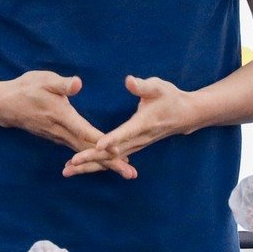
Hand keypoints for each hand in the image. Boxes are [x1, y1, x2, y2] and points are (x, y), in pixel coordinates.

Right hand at [0, 72, 134, 176]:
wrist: (6, 105)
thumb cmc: (26, 89)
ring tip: (123, 170)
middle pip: (91, 150)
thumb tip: (78, 83)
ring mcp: (59, 137)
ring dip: (104, 163)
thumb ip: (62, 84)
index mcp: (64, 117)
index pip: (88, 134)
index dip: (104, 144)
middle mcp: (62, 132)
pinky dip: (92, 159)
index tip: (121, 154)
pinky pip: (78, 151)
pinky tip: (101, 164)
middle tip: (131, 173)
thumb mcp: (44, 80)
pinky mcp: (57, 137)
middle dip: (111, 163)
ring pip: (85, 153)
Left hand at [63, 75, 199, 177]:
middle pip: (112, 153)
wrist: (184, 115)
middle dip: (91, 158)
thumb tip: (129, 81)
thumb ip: (142, 86)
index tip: (96, 145)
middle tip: (71, 164)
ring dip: (89, 166)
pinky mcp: (132, 147)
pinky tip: (80, 168)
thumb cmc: (169, 97)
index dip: (111, 140)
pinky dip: (96, 165)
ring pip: (110, 160)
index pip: (125, 133)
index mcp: (142, 123)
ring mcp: (135, 146)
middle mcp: (138, 139)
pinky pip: (112, 160)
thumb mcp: (158, 87)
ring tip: (68, 170)